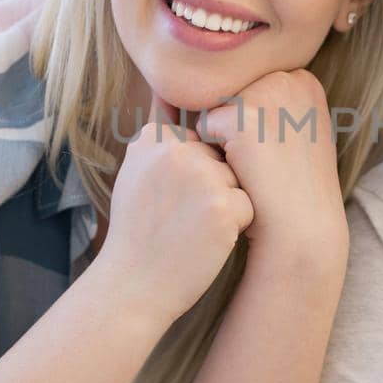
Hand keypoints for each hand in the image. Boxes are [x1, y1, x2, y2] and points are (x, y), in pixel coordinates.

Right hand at [95, 95, 254, 323]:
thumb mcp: (135, 173)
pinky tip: (207, 240)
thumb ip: (157, 138)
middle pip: (222, 158)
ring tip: (192, 229)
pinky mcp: (224, 204)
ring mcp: (201, 175)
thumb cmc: (139, 232)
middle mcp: (176, 149)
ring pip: (240, 179)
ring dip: (226, 206)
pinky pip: (250, 204)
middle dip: (212, 188)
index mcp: (153, 138)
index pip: (200, 140)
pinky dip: (236, 226)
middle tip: (180, 219)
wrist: (133, 286)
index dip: (192, 175)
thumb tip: (169, 95)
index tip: (168, 200)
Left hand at [193, 70, 345, 252]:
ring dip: (221, 140)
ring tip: (254, 167)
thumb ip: (271, 103)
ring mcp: (265, 95)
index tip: (277, 151)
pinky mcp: (240, 118)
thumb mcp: (295, 133)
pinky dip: (212, 155)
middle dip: (235, 126)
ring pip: (213, 109)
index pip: (247, 87)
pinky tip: (242, 174)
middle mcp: (287, 78)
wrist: (303, 232)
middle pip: (229, 93)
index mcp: (302, 79)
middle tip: (266, 162)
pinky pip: (202, 129)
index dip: (252, 124)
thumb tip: (208, 82)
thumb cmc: (293, 189)